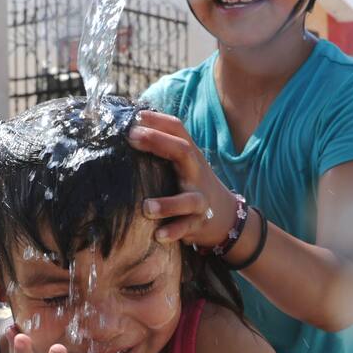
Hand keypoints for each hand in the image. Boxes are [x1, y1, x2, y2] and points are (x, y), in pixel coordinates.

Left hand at [127, 111, 235, 248]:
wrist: (225, 215)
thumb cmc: (191, 184)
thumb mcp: (182, 162)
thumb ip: (161, 147)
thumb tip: (128, 126)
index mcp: (189, 155)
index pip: (177, 128)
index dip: (157, 120)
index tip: (135, 116)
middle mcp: (196, 172)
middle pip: (184, 151)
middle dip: (159, 141)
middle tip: (132, 137)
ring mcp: (199, 199)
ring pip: (187, 199)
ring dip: (168, 203)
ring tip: (146, 207)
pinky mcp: (198, 222)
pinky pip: (186, 227)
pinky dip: (173, 231)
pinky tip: (158, 235)